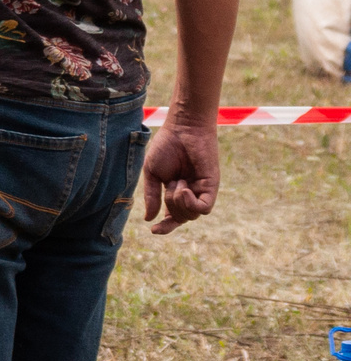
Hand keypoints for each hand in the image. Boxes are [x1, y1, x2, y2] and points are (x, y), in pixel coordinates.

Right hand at [141, 118, 219, 232]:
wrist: (183, 129)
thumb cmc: (166, 147)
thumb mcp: (152, 174)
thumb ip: (152, 196)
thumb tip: (149, 218)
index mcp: (175, 192)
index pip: (173, 217)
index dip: (165, 227)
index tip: (153, 230)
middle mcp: (190, 194)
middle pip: (183, 218)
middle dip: (171, 208)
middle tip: (169, 187)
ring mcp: (202, 191)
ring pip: (193, 215)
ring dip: (179, 203)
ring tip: (177, 183)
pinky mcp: (212, 186)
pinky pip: (204, 208)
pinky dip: (192, 204)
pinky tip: (183, 188)